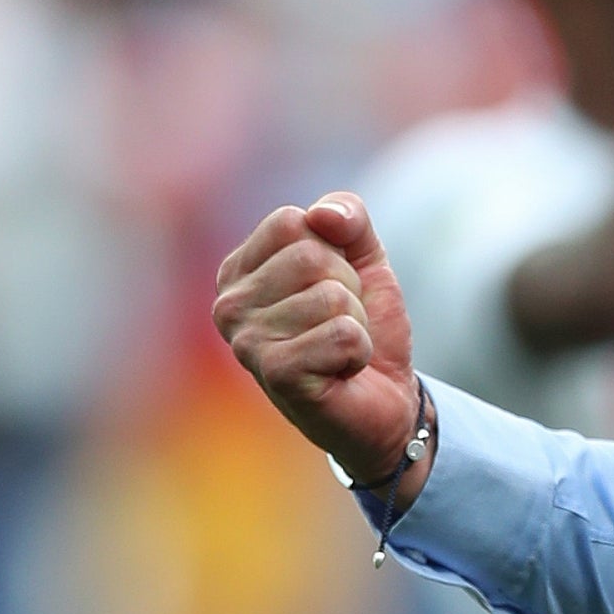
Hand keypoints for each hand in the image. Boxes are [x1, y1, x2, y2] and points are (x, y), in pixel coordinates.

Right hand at [212, 193, 421, 486]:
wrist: (384, 398)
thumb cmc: (362, 324)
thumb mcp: (363, 256)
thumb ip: (348, 216)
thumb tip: (322, 214)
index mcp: (239, 270)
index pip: (292, 221)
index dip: (334, 250)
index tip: (331, 285)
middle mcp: (229, 305)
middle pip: (313, 256)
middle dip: (348, 288)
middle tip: (339, 322)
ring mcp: (246, 343)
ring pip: (331, 296)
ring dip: (355, 323)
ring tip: (337, 348)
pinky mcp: (275, 374)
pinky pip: (342, 333)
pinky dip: (357, 350)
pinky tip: (339, 371)